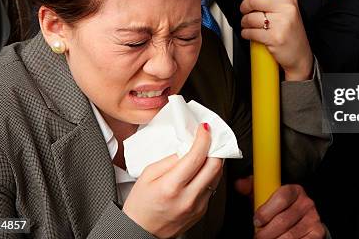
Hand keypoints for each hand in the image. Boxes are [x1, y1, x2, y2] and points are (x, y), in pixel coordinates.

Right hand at [123, 123, 222, 238]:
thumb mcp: (148, 175)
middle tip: (209, 138)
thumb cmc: (140, 205)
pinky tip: (202, 169)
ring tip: (206, 151)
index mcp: (171, 186)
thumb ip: (170, 159)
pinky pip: (212, 187)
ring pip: (217, 176)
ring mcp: (197, 206)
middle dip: (215, 147)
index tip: (204, 129)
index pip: (196, 157)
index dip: (204, 139)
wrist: (140, 231)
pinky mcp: (202, 211)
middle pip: (214, 166)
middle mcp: (188, 198)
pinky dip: (210, 174)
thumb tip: (188, 148)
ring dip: (215, 160)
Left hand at [240, 0, 312, 80]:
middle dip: (244, 6)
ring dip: (244, 22)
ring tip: (249, 25)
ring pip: (251, 17)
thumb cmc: (290, 33)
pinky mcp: (275, 38)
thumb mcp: (285, 11)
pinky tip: (250, 34)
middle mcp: (288, 9)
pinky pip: (251, 32)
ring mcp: (282, 23)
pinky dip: (246, 33)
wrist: (300, 56)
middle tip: (245, 10)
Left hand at [254, 184, 325, 238]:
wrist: (302, 219)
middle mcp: (306, 203)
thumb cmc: (280, 207)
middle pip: (282, 221)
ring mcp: (313, 219)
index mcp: (294, 190)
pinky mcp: (317, 234)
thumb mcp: (267, 194)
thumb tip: (239, 184)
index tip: (256, 222)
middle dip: (265, 233)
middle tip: (256, 237)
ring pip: (289, 236)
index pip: (281, 198)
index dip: (265, 212)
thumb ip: (253, 188)